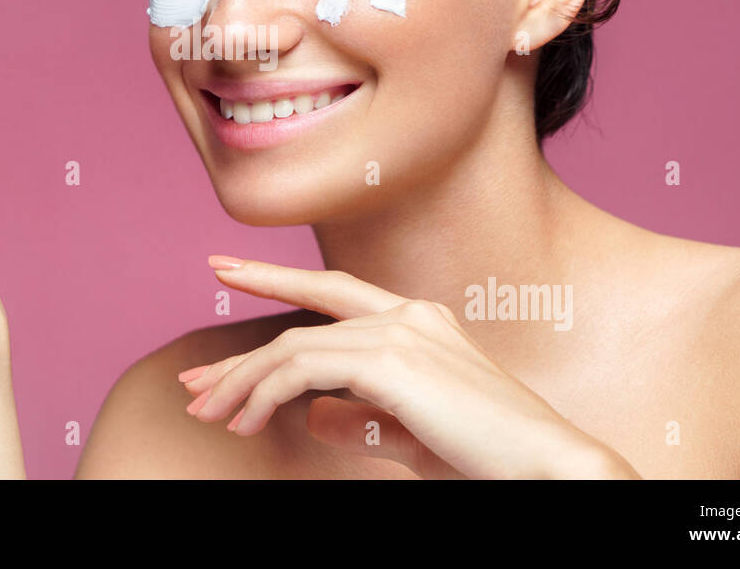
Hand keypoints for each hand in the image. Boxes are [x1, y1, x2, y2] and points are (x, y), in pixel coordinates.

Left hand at [179, 256, 639, 478]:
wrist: (546, 468)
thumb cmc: (488, 457)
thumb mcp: (409, 432)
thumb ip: (359, 416)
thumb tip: (310, 414)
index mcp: (418, 320)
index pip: (331, 292)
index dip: (275, 279)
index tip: (226, 272)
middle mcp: (407, 314)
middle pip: (301, 316)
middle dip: (241, 350)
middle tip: (193, 382)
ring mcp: (401, 332)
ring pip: (292, 347)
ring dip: (242, 383)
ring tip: (209, 415)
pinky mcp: (393, 361)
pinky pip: (303, 371)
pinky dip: (264, 394)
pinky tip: (247, 423)